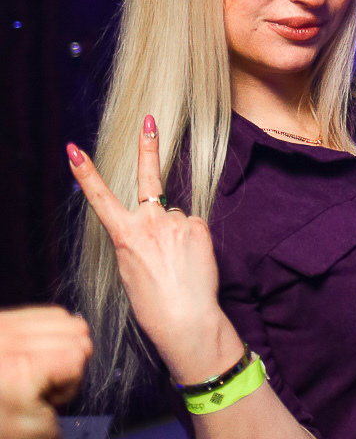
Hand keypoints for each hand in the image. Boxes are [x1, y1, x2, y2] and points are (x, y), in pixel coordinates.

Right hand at [0, 306, 91, 438]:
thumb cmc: (19, 418)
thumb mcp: (23, 361)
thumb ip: (41, 335)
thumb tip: (77, 320)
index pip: (54, 313)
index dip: (58, 349)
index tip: (33, 376)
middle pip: (67, 325)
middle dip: (63, 361)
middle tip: (37, 390)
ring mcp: (1, 355)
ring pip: (75, 343)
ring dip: (66, 375)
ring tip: (39, 397)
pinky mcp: (19, 375)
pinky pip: (75, 361)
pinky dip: (70, 386)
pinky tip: (46, 403)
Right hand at [67, 119, 240, 384]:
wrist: (186, 319)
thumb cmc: (153, 302)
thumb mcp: (130, 269)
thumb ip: (138, 239)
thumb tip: (154, 224)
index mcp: (125, 235)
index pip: (100, 198)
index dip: (85, 173)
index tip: (73, 150)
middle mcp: (150, 222)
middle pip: (149, 178)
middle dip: (148, 145)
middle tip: (150, 119)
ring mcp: (176, 222)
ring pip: (175, 217)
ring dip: (176, 233)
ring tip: (178, 263)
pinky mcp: (199, 226)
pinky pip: (192, 226)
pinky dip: (191, 239)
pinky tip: (191, 260)